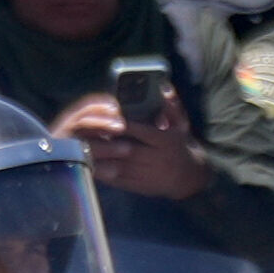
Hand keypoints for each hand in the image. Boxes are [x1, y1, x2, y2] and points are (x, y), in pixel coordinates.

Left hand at [53, 93, 210, 201]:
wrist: (190, 178)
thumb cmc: (181, 146)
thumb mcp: (181, 125)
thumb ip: (171, 107)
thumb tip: (164, 86)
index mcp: (164, 142)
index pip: (139, 131)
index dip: (120, 124)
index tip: (105, 117)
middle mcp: (155, 158)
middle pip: (125, 149)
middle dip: (104, 141)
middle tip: (84, 132)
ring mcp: (146, 174)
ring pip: (118, 165)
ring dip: (99, 157)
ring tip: (82, 147)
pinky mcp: (140, 186)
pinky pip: (117, 179)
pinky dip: (102, 172)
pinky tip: (89, 164)